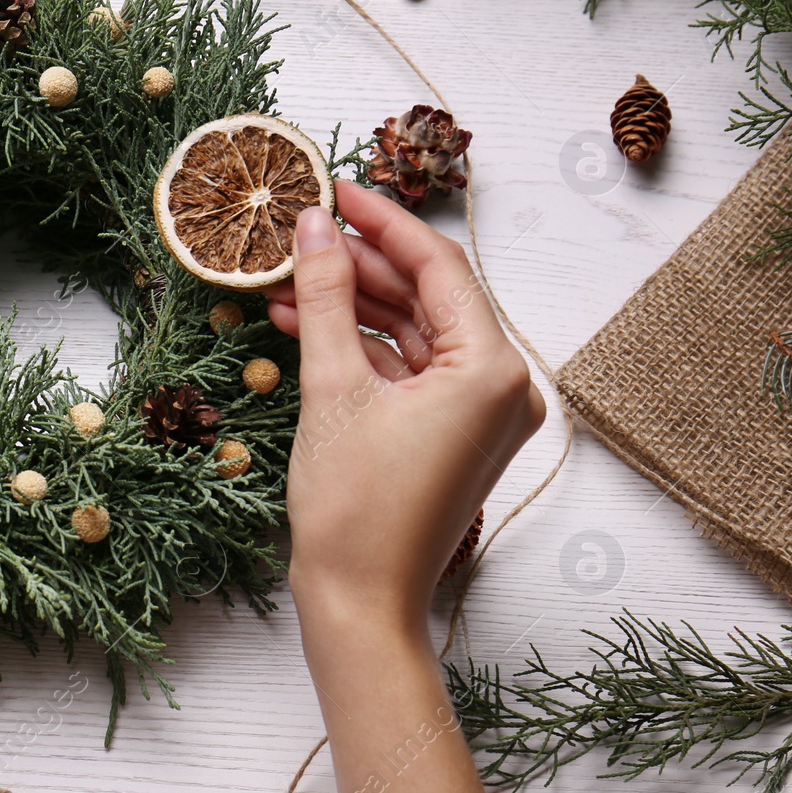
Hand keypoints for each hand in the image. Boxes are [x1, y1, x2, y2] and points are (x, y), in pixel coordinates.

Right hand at [267, 187, 539, 792]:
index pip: (439, 267)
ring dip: (353, 305)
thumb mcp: (332, 388)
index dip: (382, 222)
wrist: (359, 605)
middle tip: (303, 229)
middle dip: (361, 263)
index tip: (334, 187)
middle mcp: (503, 389)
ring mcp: (480, 416)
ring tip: (287, 278)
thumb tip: (314, 224)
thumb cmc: (352, 509)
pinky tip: (305, 325)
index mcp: (494, 371)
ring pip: (414, 333)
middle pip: (429, 297)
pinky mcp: (453, 437)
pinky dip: (362, 348)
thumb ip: (325, 296)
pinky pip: (409, 371)